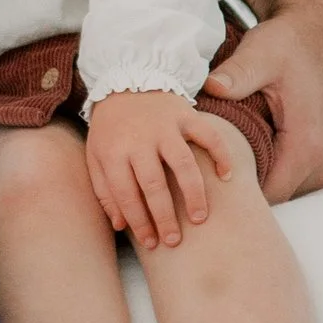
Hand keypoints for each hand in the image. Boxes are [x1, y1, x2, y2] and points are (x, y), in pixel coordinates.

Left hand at [85, 90, 234, 252]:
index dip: (139, 222)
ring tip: (200, 218)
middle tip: (175, 241)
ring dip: (194, 194)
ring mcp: (165, 126)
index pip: (126, 194)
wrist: (125, 79)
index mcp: (113, 151)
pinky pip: (209, 135)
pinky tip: (227, 177)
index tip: (151, 243)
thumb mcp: (96, 156)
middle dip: (165, 217)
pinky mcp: (186, 114)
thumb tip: (120, 225)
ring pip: (183, 164)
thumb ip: (105, 190)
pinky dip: (220, 155)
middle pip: (154, 185)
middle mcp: (139, 139)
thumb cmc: (110, 128)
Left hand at [206, 0, 322, 202]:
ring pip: (286, 190)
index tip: (198, 183)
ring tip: (220, 164)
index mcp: (308, 145)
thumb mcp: (261, 54)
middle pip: (275, 198)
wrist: (322, 30)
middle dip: (241, 191)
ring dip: (257, 181)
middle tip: (200, 178)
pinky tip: (244, 154)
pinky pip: (295, 178)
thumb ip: (237, 75)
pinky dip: (271, 171)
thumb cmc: (289, 42)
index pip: (266, 196)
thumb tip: (210, 87)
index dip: (231, 194)